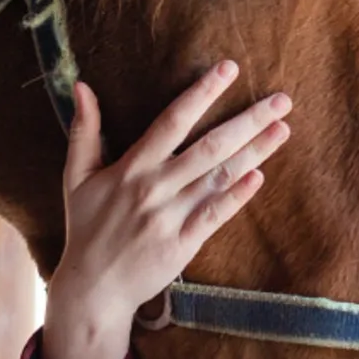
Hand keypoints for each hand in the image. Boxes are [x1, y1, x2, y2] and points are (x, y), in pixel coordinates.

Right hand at [38, 60, 291, 358]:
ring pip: (219, 177)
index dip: (202, 93)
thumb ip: (83, 130)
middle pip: (209, 146)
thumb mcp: (76, 176)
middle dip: (247, 120)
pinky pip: (215, 215)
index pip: (173, 121)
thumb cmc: (86, 228)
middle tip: (280, 100)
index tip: (229, 70)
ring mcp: (171, 217)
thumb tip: (82, 86)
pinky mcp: (183, 244)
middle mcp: (154, 188)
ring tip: (283, 128)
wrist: (92, 288)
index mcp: (132, 167)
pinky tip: (260, 176)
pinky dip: (237, 196)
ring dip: (254, 152)